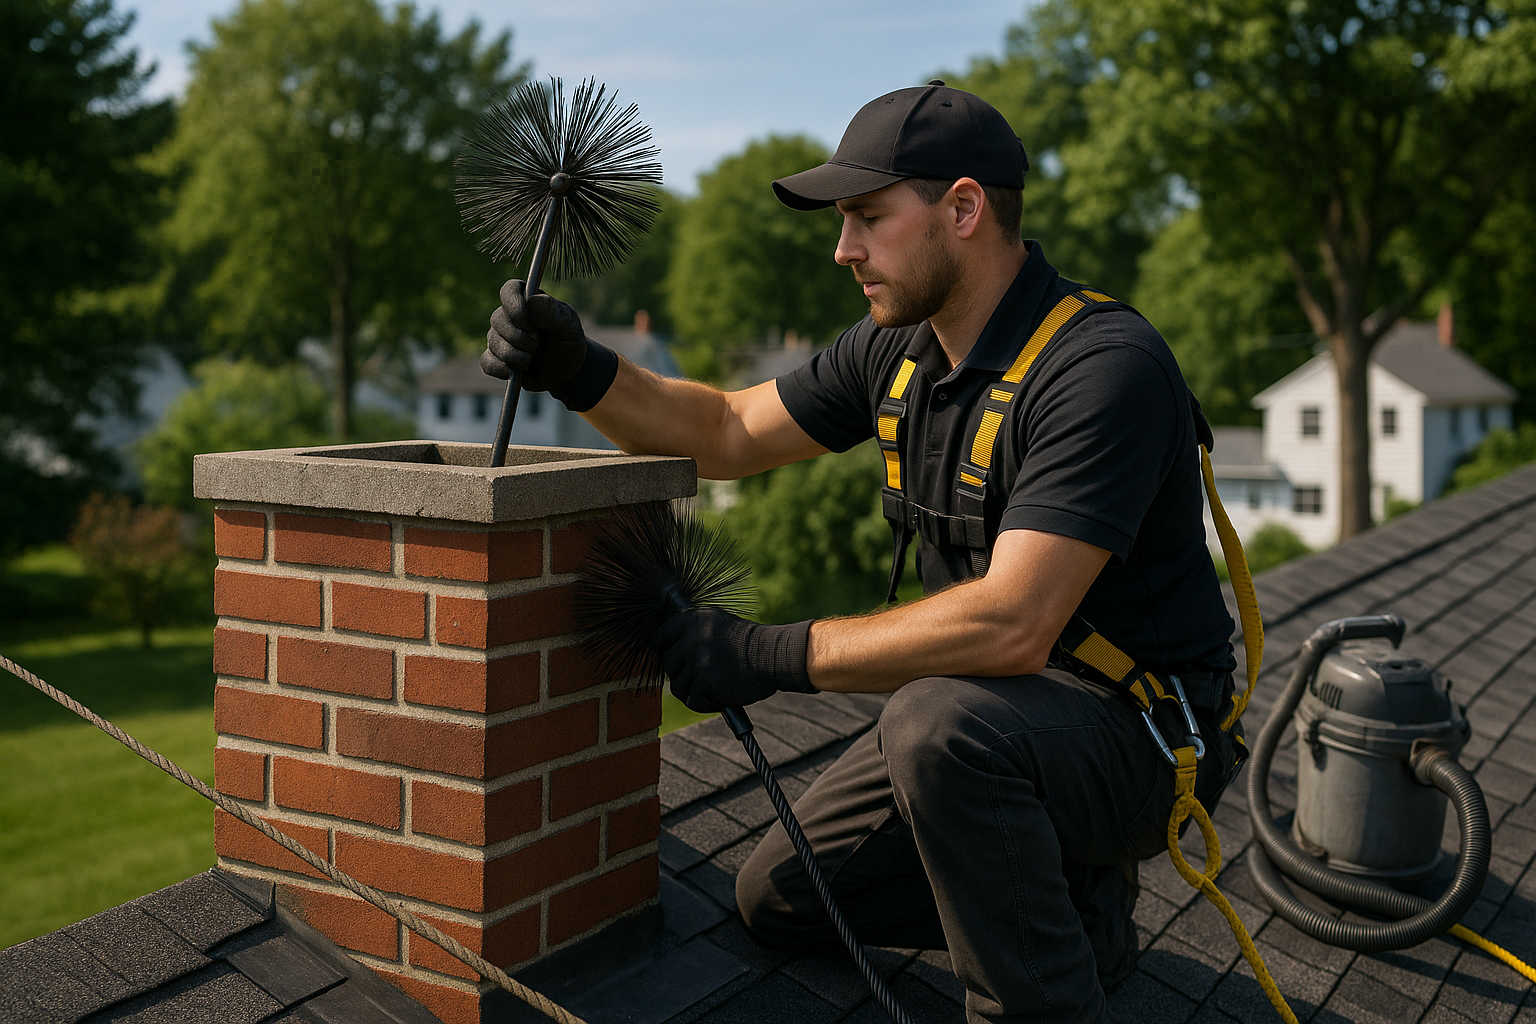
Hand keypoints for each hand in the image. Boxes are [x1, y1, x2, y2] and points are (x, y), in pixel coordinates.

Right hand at [480, 279, 587, 391]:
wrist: (566, 369)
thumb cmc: (566, 339)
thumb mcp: (567, 323)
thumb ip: (550, 311)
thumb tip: (530, 303)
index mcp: (526, 299)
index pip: (509, 290)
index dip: (513, 303)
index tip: (524, 317)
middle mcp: (508, 316)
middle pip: (497, 319)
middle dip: (519, 336)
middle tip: (537, 343)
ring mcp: (499, 337)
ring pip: (493, 343)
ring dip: (515, 355)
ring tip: (532, 359)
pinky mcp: (495, 359)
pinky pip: (488, 363)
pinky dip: (503, 369)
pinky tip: (518, 371)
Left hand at [652, 606, 815, 712]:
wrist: (772, 656)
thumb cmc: (750, 643)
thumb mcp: (718, 624)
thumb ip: (694, 631)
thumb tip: (671, 648)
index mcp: (692, 619)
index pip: (660, 637)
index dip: (664, 649)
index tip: (672, 657)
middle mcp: (690, 637)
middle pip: (668, 664)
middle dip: (682, 674)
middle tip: (700, 678)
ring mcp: (696, 660)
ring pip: (678, 686)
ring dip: (694, 691)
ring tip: (714, 689)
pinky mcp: (703, 682)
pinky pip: (693, 700)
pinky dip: (705, 703)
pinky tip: (721, 698)